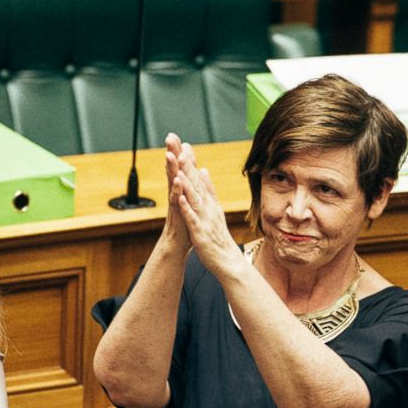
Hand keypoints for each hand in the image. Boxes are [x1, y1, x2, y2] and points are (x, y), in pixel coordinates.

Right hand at [158, 133, 192, 252]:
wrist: (178, 245)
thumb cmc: (186, 224)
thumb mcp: (190, 202)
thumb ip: (191, 187)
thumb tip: (195, 172)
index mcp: (182, 190)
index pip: (181, 167)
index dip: (179, 152)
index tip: (178, 137)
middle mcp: (176, 193)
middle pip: (173, 169)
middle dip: (172, 152)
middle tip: (170, 136)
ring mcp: (175, 202)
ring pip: (172, 181)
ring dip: (171, 168)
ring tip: (169, 154)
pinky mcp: (176, 213)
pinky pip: (176, 199)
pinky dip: (176, 190)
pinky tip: (176, 180)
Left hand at [169, 137, 245, 280]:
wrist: (228, 262)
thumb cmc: (219, 238)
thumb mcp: (215, 210)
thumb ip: (209, 190)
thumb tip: (204, 170)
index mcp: (210, 203)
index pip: (200, 179)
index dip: (192, 163)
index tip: (184, 146)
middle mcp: (208, 209)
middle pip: (197, 185)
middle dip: (188, 167)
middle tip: (180, 149)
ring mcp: (205, 220)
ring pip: (194, 199)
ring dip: (187, 184)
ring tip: (179, 169)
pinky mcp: (200, 233)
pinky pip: (192, 218)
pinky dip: (187, 207)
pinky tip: (180, 197)